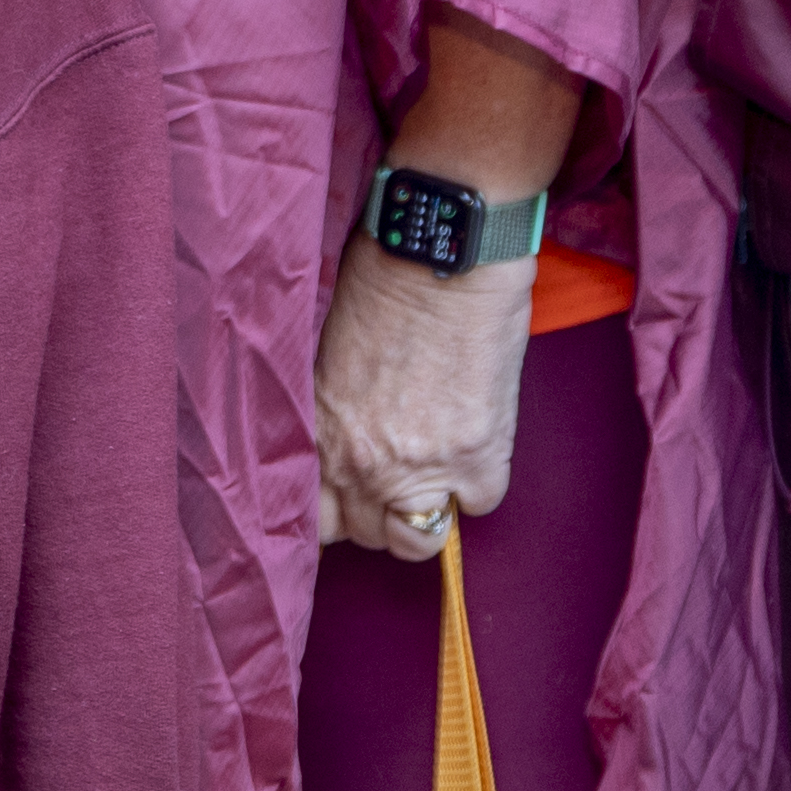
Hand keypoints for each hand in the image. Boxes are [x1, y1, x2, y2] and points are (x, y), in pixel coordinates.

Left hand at [312, 232, 532, 563]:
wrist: (442, 253)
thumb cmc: (380, 281)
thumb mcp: (327, 356)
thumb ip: (330, 414)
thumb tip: (342, 441)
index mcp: (317, 435)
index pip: (312, 520)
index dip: (333, 511)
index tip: (347, 500)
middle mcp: (361, 464)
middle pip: (366, 533)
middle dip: (379, 508)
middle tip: (397, 471)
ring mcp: (421, 468)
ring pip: (419, 537)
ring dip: (427, 509)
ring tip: (435, 468)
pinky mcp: (478, 457)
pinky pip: (478, 504)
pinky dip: (478, 482)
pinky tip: (473, 440)